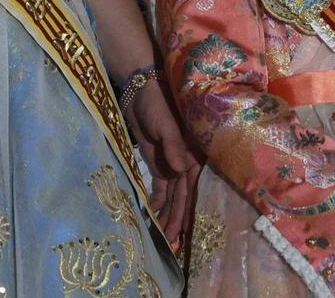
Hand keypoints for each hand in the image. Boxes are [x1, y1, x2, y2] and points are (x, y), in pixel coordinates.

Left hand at [130, 80, 199, 247]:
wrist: (140, 89)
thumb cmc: (158, 103)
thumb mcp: (166, 123)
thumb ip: (173, 145)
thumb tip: (180, 170)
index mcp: (194, 156)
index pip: (194, 191)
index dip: (190, 212)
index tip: (187, 234)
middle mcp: (187, 164)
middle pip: (184, 198)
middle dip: (178, 221)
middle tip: (172, 244)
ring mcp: (172, 165)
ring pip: (172, 197)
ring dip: (168, 215)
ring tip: (163, 237)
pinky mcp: (158, 163)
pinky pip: (160, 188)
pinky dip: (158, 202)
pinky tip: (154, 216)